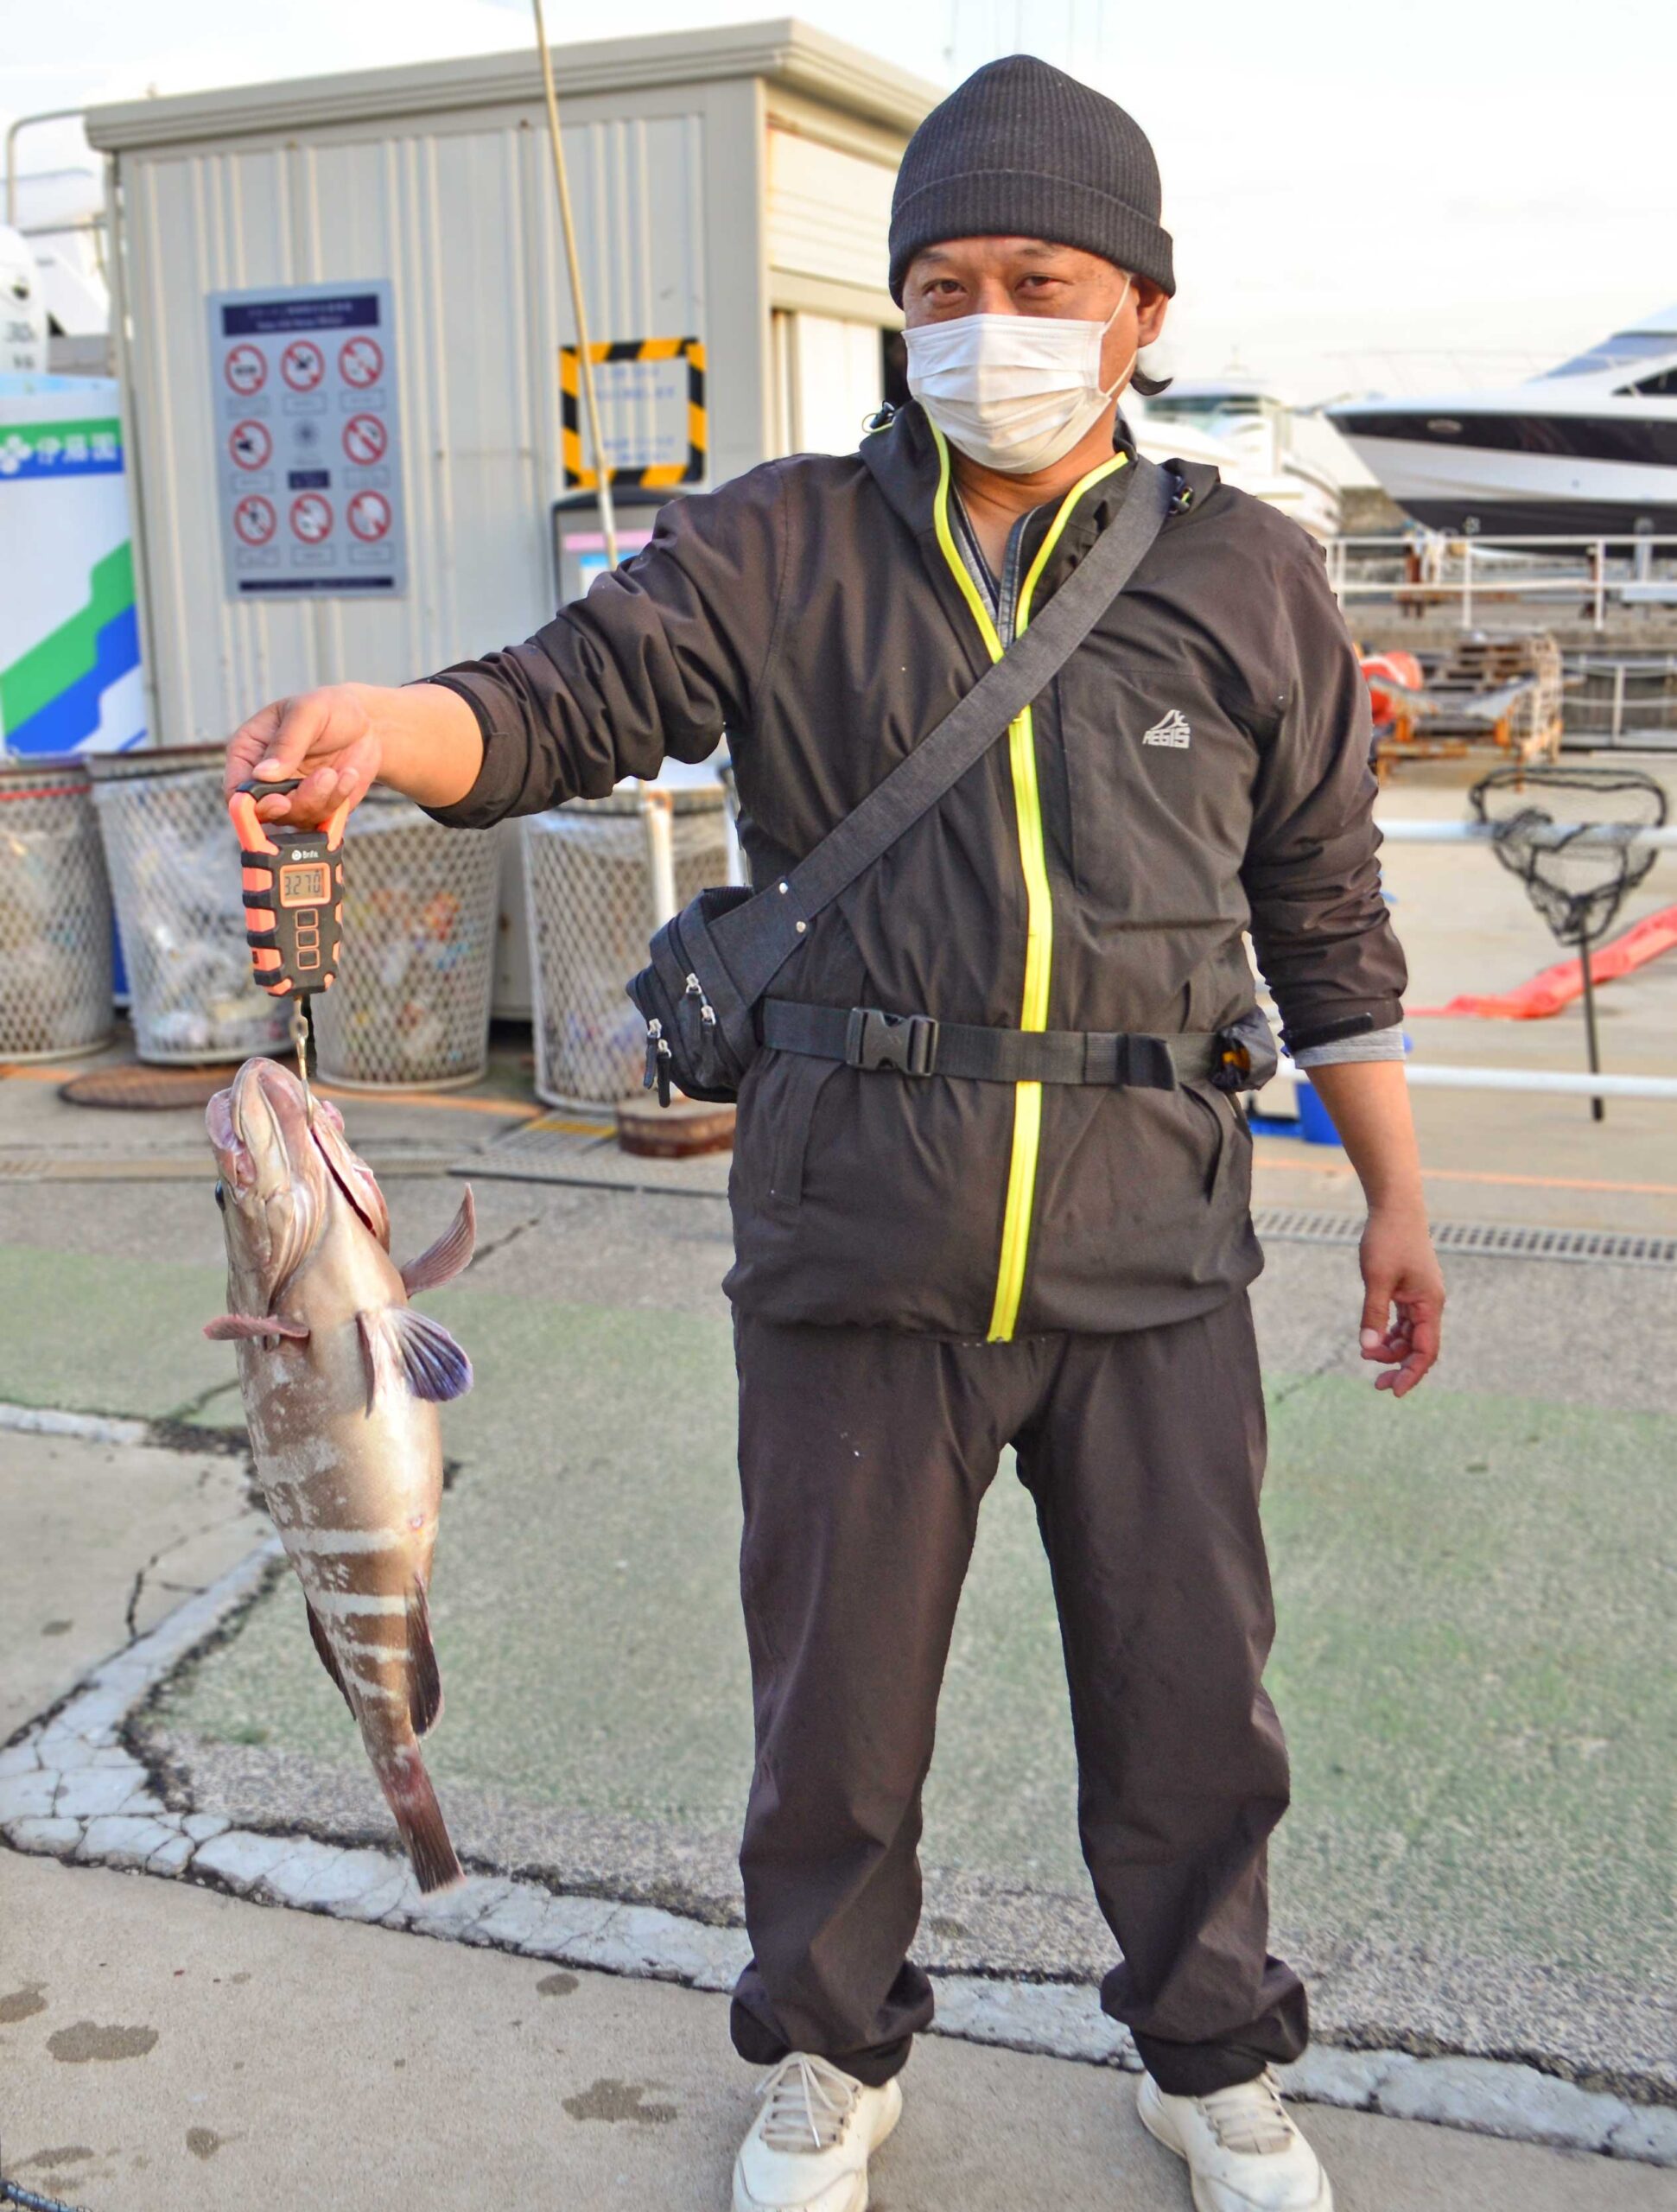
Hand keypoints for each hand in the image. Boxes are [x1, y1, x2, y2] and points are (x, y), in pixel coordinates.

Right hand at [225, 684, 383, 826]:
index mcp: (248, 752)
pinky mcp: (316, 808)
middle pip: (265, 813)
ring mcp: (290, 796)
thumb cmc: (331, 709)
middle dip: (298, 802)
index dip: (251, 805)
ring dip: (322, 799)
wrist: (367, 723)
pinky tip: (349, 776)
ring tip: (338, 771)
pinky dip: (337, 803)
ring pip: (295, 819)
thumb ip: (286, 743)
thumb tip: (262, 775)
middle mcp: (264, 780)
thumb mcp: (307, 713)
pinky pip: (321, 821)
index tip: (281, 802)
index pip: (235, 791)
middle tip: (326, 777)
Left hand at [1358, 1204, 1443, 1396]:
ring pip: (1411, 1336)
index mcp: (1429, 1304)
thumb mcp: (1377, 1279)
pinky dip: (1391, 1334)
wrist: (1395, 1208)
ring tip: (1368, 1357)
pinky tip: (1375, 1341)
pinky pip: (1405, 1322)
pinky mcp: (1411, 1291)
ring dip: (1393, 1350)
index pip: (1426, 1351)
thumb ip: (1374, 1314)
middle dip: (1400, 1367)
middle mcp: (1430, 1304)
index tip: (1394, 1391)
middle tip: (1377, 1384)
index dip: (1412, 1373)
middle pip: (1420, 1347)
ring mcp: (1421, 1298)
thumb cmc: (1387, 1240)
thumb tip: (1369, 1348)